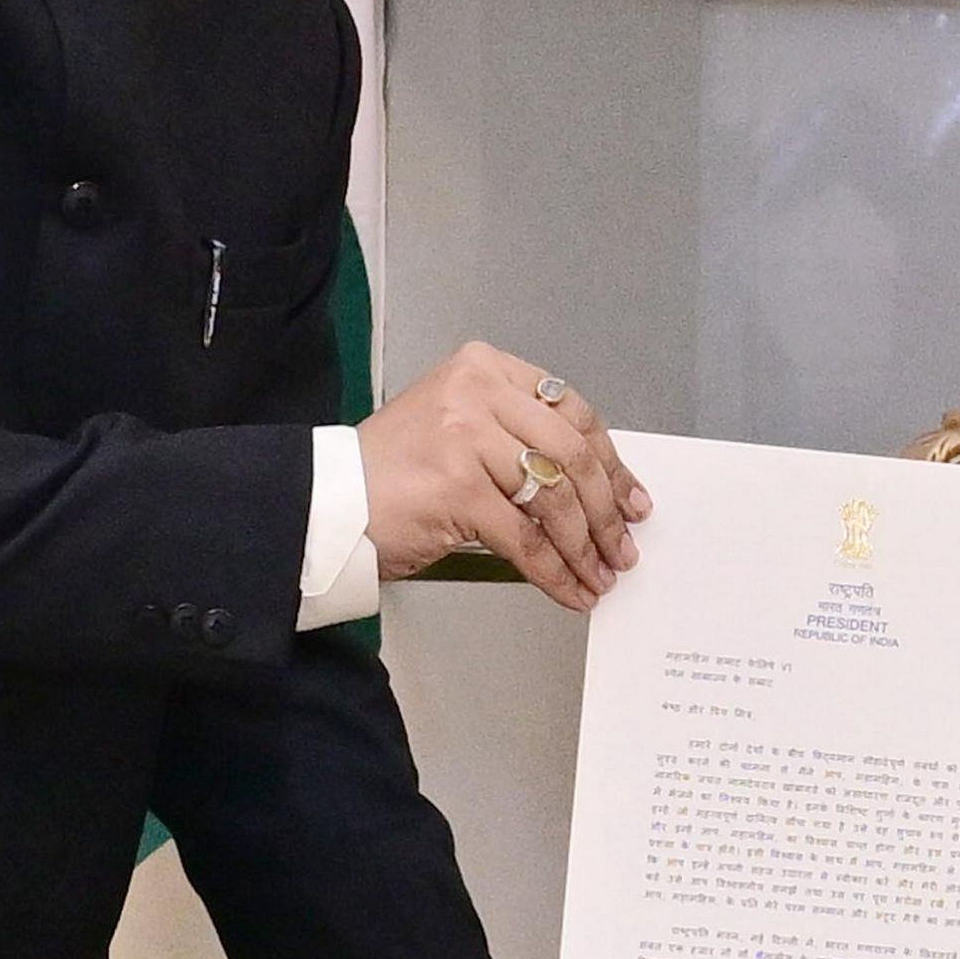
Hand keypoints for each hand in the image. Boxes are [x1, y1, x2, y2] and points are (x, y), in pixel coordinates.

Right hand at [358, 347, 648, 610]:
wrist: (329, 502)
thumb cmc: (391, 474)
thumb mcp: (460, 430)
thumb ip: (518, 440)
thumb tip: (592, 486)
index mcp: (483, 369)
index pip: (572, 411)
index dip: (611, 462)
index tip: (630, 498)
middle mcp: (476, 392)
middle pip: (572, 453)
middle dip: (606, 510)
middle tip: (621, 546)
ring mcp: (465, 437)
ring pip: (553, 499)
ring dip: (584, 547)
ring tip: (598, 575)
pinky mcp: (457, 487)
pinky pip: (525, 538)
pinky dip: (554, 571)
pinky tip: (568, 589)